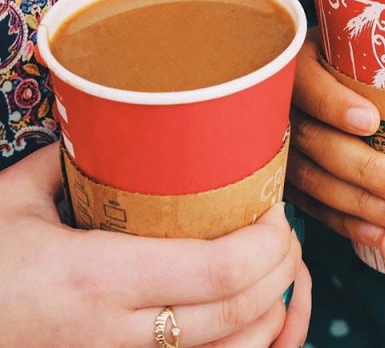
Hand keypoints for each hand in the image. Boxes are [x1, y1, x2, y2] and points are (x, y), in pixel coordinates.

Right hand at [1, 143, 307, 346]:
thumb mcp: (11, 200)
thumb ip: (70, 160)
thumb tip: (111, 131)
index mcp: (98, 278)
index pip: (218, 270)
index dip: (267, 241)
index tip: (275, 207)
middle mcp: (119, 334)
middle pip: (239, 310)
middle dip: (283, 266)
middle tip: (284, 227)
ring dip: (275, 308)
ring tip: (277, 265)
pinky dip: (247, 344)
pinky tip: (255, 316)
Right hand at [286, 29, 384, 246]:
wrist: (325, 87)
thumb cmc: (359, 64)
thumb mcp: (362, 49)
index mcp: (299, 67)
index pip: (307, 84)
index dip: (334, 104)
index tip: (372, 121)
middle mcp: (282, 109)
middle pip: (312, 140)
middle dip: (363, 167)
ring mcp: (281, 148)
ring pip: (311, 179)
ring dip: (359, 202)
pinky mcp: (289, 180)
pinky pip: (313, 206)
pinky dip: (346, 222)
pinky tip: (379, 234)